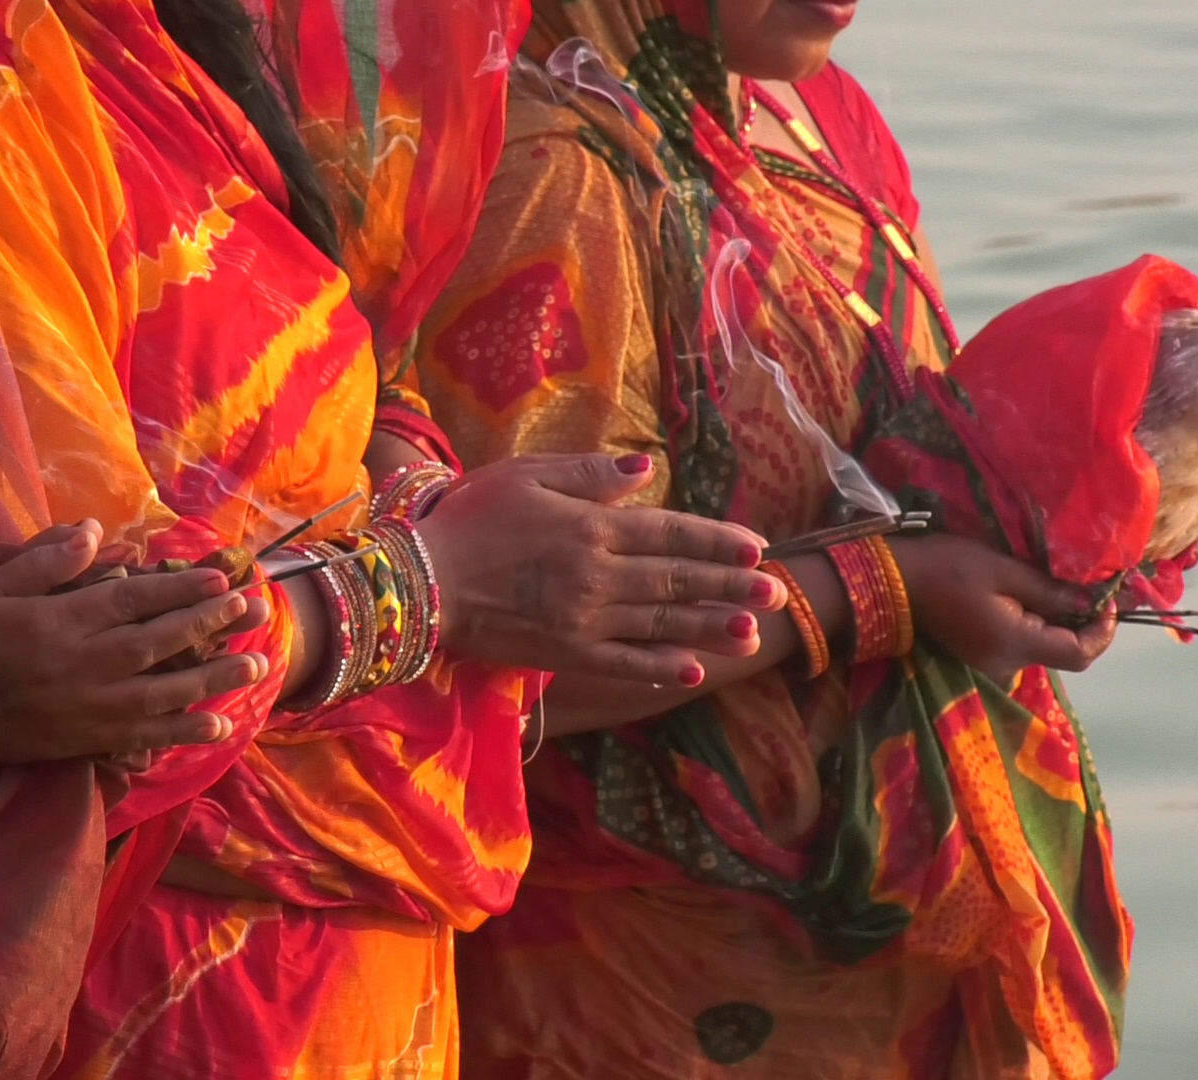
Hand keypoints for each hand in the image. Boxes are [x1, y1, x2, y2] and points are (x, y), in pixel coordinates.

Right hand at [0, 520, 272, 777]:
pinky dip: (185, 730)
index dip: (179, 590)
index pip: (132, 601)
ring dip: (214, 676)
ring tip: (258, 663)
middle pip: (159, 640)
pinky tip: (221, 725)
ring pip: (165, 689)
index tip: (220, 579)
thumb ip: (44, 561)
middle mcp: (86, 664)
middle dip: (210, 623)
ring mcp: (93, 706)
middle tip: (255, 609)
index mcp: (62, 622)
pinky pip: (147, 735)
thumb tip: (94, 531)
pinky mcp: (93, 738)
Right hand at [415, 454, 785, 684]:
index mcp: (592, 527)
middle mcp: (597, 576)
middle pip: (677, 582)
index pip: (670, 533)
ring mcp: (584, 620)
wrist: (420, 582)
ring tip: (754, 634)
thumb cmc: (469, 519)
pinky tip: (694, 672)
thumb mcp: (526, 475)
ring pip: (661, 625)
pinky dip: (660, 669)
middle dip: (731, 587)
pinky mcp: (565, 654)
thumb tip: (645, 470)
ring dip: (711, 629)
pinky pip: (623, 664)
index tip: (757, 548)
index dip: (716, 541)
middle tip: (777, 594)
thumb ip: (589, 475)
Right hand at [887, 533, 1115, 683]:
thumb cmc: (949, 568)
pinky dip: (1037, 626)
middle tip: (1085, 586)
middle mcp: (1008, 665)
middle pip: (1065, 654)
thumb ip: (1051, 591)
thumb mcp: (1004, 570)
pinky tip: (1030, 599)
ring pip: (1045, 649)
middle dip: (1082, 623)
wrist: (896, 582)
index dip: (1103, 630)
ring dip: (1059, 623)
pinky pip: (1025, 646)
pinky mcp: (984, 658)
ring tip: (1056, 587)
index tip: (1107, 599)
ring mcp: (994, 666)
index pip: (1080, 653)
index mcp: (1016, 643)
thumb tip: (1090, 601)